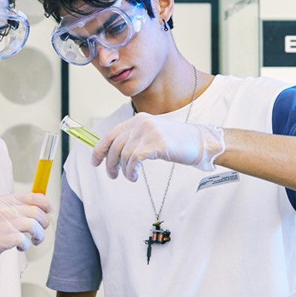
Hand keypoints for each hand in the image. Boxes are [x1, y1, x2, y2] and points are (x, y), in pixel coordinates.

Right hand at [0, 193, 50, 285]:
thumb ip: (17, 208)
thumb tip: (44, 207)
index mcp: (3, 200)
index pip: (33, 196)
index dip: (46, 204)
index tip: (50, 211)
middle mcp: (2, 209)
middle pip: (36, 212)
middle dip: (44, 224)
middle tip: (39, 233)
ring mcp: (0, 224)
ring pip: (33, 225)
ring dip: (39, 236)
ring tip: (33, 241)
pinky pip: (23, 240)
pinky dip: (26, 245)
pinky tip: (20, 248)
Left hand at [91, 113, 224, 180]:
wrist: (201, 142)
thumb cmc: (177, 142)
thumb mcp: (152, 134)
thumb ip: (135, 139)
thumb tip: (116, 153)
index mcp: (138, 119)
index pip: (111, 134)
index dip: (100, 149)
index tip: (95, 162)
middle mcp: (141, 123)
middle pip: (115, 146)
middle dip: (110, 163)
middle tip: (112, 175)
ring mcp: (149, 132)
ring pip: (124, 155)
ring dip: (124, 170)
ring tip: (130, 176)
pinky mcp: (156, 144)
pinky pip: (134, 160)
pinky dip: (131, 171)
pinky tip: (135, 176)